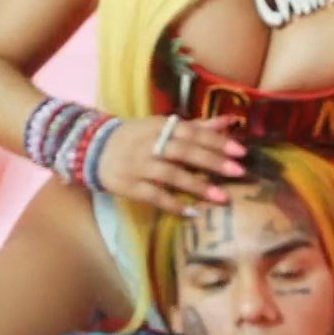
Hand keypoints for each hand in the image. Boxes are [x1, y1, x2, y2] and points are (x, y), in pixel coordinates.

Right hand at [94, 115, 246, 214]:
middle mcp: (149, 144)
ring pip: (170, 174)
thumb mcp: (163, 127)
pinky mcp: (129, 185)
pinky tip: (191, 212)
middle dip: (212, 161)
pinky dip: (172, 204)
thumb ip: (198, 126)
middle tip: (239, 171)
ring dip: (197, 185)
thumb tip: (231, 121)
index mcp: (160, 127)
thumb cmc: (137, 137)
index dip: (216, 141)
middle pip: (184, 151)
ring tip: (222, 197)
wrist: (92, 149)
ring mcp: (138, 165)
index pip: (192, 132)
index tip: (241, 151)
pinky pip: (153, 195)